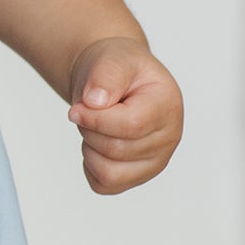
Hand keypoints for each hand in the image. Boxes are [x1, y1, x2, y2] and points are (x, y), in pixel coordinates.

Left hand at [66, 38, 182, 194]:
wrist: (115, 80)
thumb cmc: (118, 69)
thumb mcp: (112, 59)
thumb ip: (106, 76)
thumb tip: (95, 102)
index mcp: (168, 107)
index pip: (131, 126)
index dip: (96, 119)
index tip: (76, 108)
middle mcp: (169, 138)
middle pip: (116, 150)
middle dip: (90, 129)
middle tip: (87, 111)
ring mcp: (155, 162)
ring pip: (109, 173)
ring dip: (90, 149)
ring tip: (94, 127)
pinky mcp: (136, 178)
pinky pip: (103, 185)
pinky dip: (90, 166)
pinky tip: (97, 143)